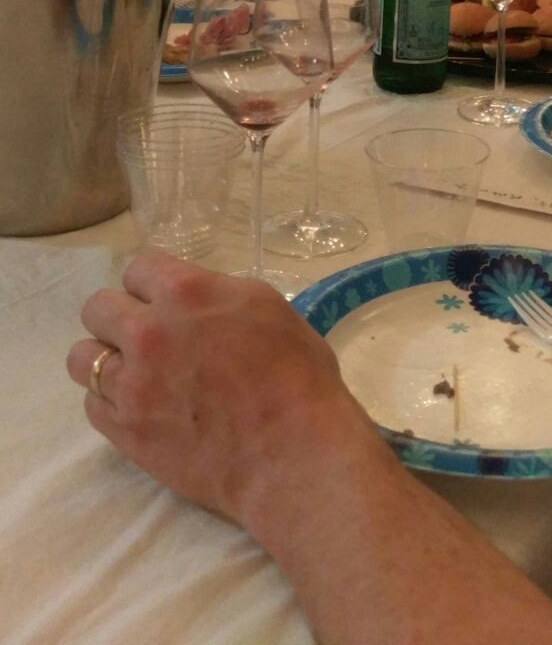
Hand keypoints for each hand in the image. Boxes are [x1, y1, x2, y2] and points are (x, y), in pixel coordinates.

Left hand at [66, 253, 366, 524]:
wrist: (291, 455)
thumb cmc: (297, 377)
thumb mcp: (266, 307)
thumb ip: (217, 294)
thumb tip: (192, 303)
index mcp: (187, 293)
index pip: (137, 268)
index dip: (152, 285)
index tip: (164, 302)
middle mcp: (149, 332)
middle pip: (97, 309)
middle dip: (120, 317)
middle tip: (146, 337)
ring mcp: (132, 385)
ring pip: (83, 359)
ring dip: (106, 360)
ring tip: (134, 374)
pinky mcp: (125, 431)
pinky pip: (92, 405)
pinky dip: (112, 402)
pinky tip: (141, 407)